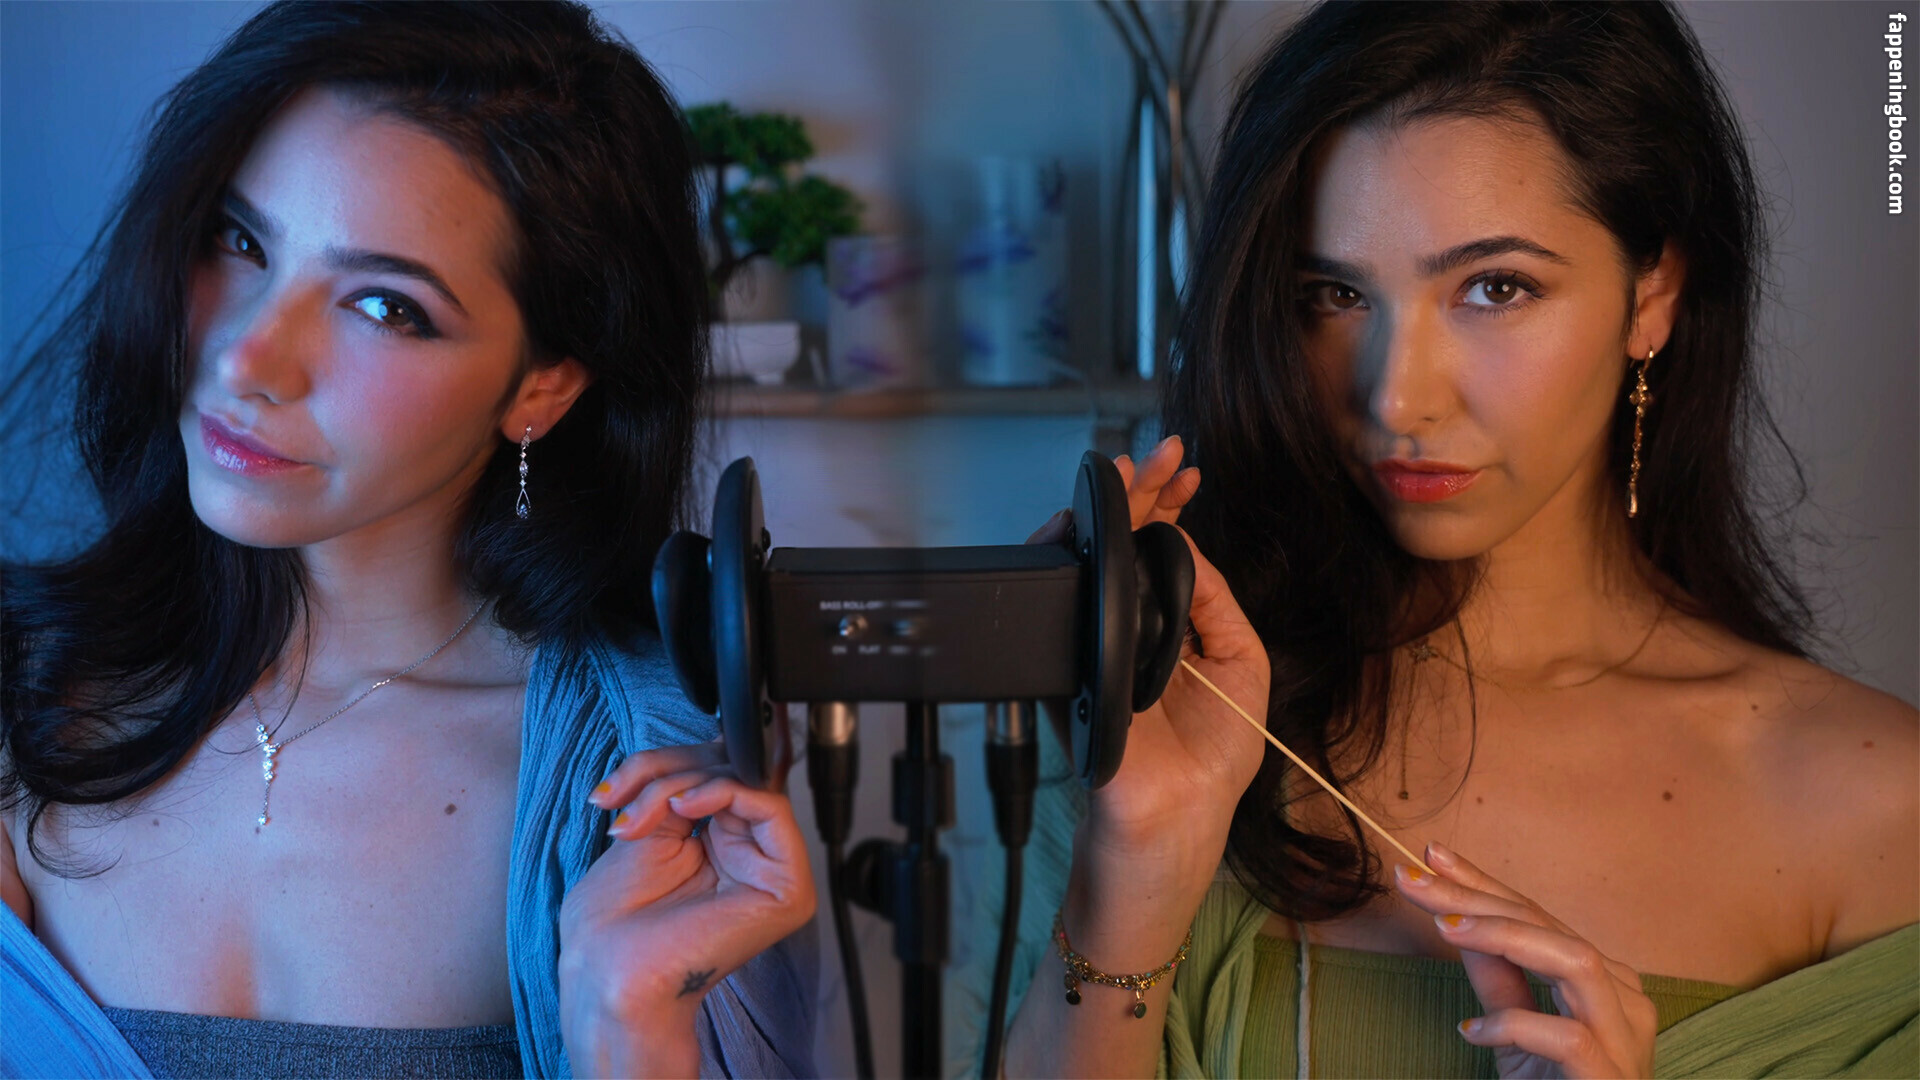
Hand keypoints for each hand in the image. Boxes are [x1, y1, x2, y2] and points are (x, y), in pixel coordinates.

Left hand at [558, 742, 816, 1077]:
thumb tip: (720, 740)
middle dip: (668, 770)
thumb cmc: (613, 923)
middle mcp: (751, 854)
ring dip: (682, 785)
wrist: (607, 976)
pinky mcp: (787, 888)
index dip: (674, 760)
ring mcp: (772, 871)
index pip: (719, 774)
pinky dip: (721, 793)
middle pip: (731, 771)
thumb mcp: (645, 828)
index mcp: (722, 843)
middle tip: (624, 796)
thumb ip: (682, 786)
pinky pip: (770, 808)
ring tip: (641, 818)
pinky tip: (683, 810)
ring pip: (746, 782)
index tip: (625, 777)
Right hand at [1028, 435, 1270, 961]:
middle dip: (1142, 492)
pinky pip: (1060, 601)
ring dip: (1104, 510)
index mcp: (1171, 631)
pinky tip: (1084, 525)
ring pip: (1087, 563)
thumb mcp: (1241, 669)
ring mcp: (1093, 645)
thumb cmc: (1207, 764)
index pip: (1165, 557)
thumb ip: (1216, 605)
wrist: (1170, 826)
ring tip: (1129, 470)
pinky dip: (1063, 556)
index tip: (1185, 471)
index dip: (1172, 509)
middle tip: (1159, 453)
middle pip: (1125, 547)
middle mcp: (1128, 631)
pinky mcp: (1066, 665)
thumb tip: (1183, 545)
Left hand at [1395, 842, 1657, 1078]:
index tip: (1429, 857)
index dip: (1483, 884)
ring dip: (1506, 937)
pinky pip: (1570, 1038)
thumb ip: (1496, 979)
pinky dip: (1517, 1025)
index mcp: (1604, 984)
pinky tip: (1472, 1033)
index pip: (1539, 917)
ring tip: (1445, 930)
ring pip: (1578, 962)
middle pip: (1551, 929)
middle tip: (1414, 880)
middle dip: (1478, 899)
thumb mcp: (1513, 1035)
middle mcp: (1625, 1003)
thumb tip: (1454, 919)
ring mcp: (1626, 1042)